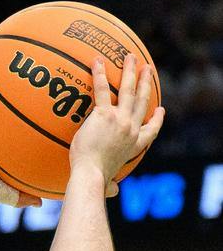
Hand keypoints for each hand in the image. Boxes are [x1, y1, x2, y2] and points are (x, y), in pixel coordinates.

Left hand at [70, 53, 164, 196]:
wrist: (90, 177)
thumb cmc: (95, 182)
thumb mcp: (108, 185)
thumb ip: (111, 186)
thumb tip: (112, 192)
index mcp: (133, 146)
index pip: (150, 132)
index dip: (156, 120)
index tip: (160, 111)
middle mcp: (130, 129)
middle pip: (142, 101)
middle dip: (146, 83)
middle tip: (147, 70)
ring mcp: (119, 120)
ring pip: (128, 90)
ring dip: (130, 71)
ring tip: (130, 57)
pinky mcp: (104, 115)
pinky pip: (102, 90)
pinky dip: (99, 75)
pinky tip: (96, 62)